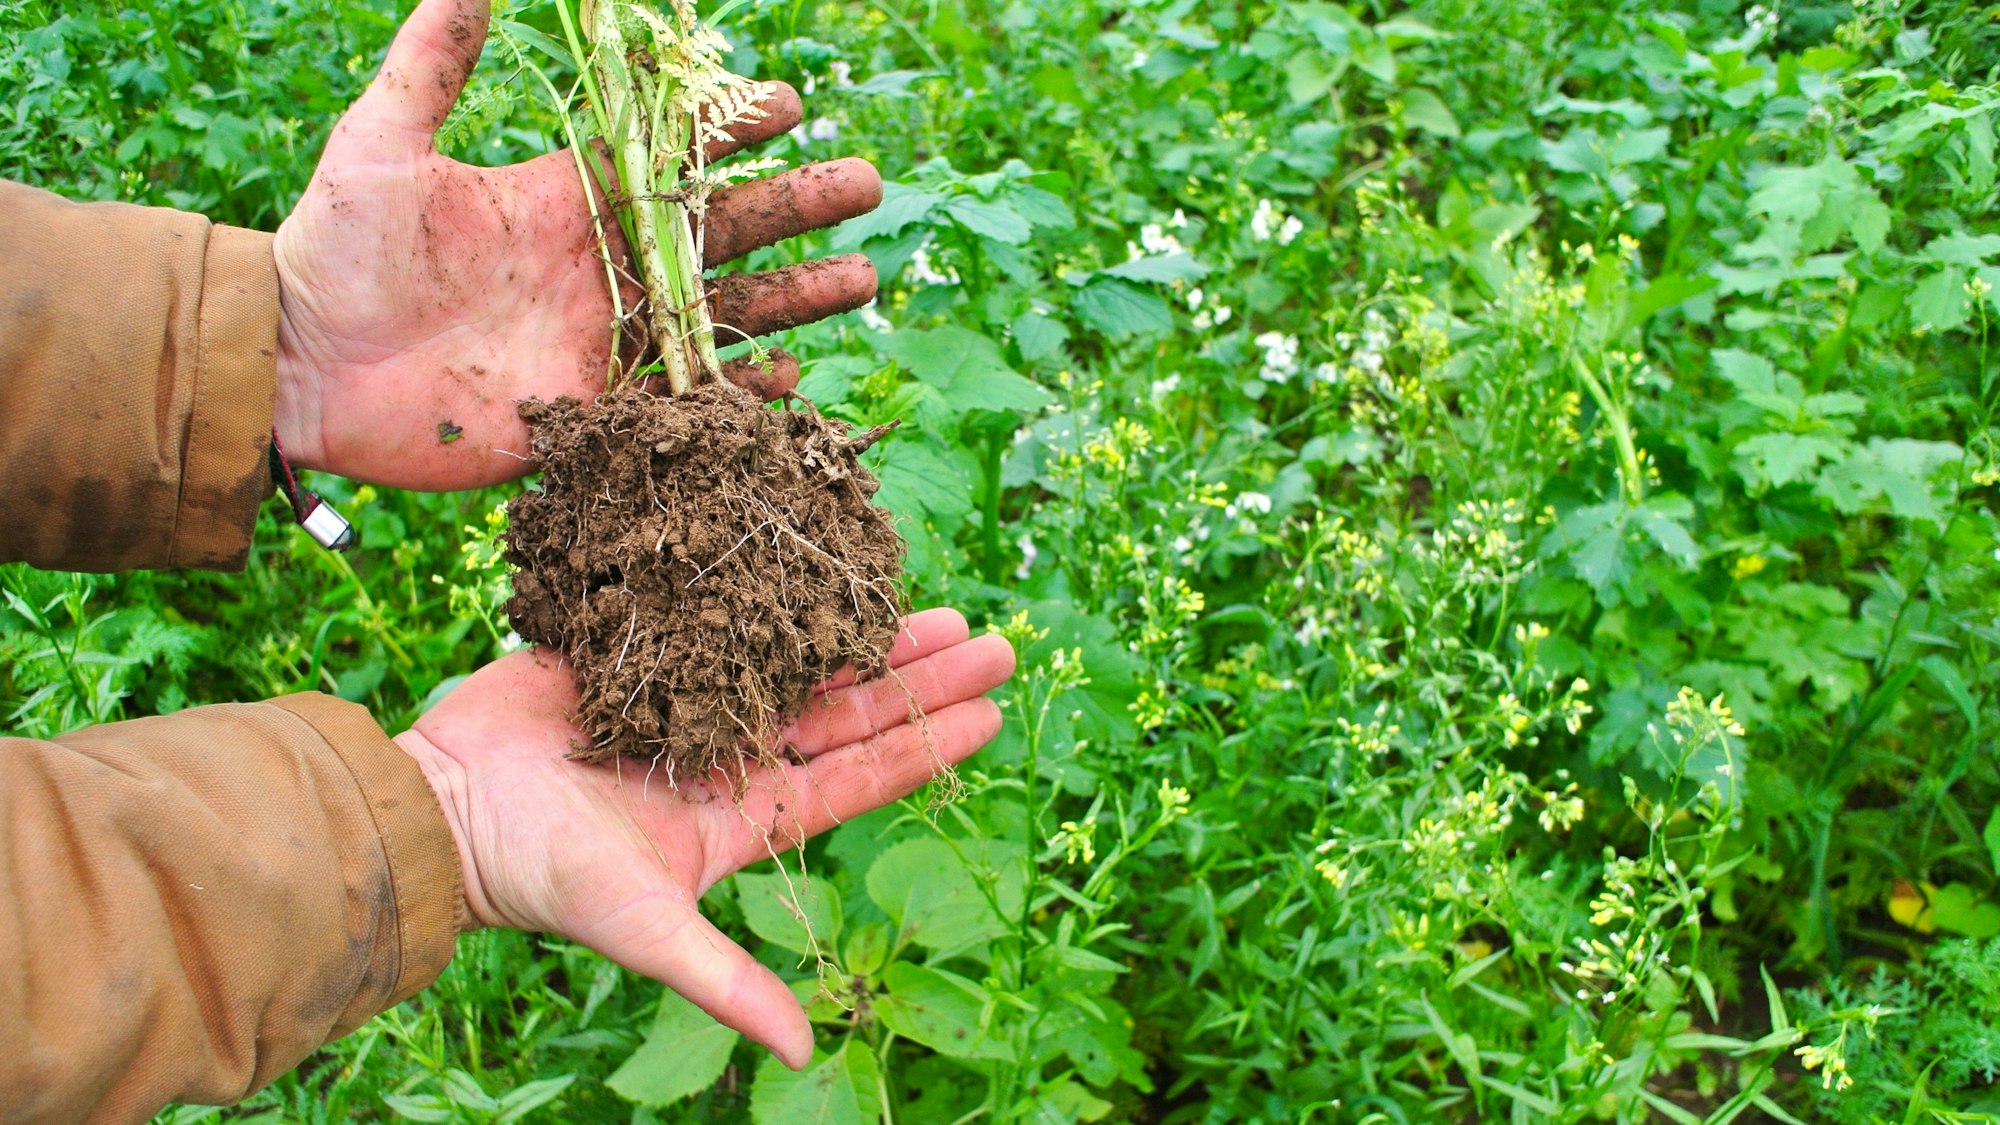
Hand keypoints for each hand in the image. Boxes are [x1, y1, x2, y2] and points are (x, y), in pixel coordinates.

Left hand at [272, 0, 879, 489]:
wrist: (300, 362)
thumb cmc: (333, 247)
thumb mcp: (383, 139)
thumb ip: (433, 59)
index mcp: (565, 198)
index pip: (670, 157)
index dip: (729, 129)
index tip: (789, 103)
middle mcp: (599, 266)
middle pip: (721, 232)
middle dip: (796, 206)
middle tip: (865, 183)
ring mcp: (601, 340)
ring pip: (722, 314)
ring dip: (794, 297)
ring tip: (861, 278)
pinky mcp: (590, 410)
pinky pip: (682, 400)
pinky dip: (738, 391)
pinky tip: (792, 380)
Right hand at [394, 608, 1015, 1066]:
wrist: (443, 807)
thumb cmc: (541, 875)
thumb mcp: (643, 928)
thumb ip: (726, 982)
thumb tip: (807, 1052)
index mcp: (744, 817)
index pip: (857, 778)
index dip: (924, 747)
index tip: (992, 714)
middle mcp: (731, 757)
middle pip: (846, 713)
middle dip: (918, 679)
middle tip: (993, 639)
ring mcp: (694, 699)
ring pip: (802, 659)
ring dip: (867, 633)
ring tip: (938, 603)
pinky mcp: (648, 649)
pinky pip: (725, 615)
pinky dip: (775, 590)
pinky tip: (826, 557)